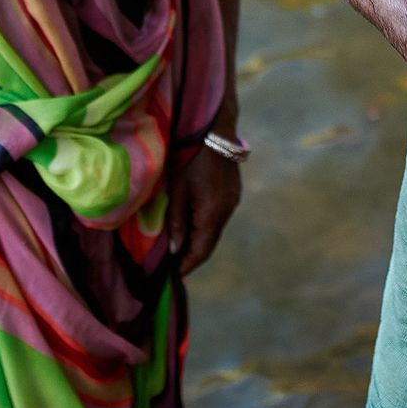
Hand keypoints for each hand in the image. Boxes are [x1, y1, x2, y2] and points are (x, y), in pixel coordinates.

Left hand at [168, 144, 242, 274]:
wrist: (213, 130)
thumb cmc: (189, 159)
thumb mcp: (176, 191)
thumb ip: (177, 222)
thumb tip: (176, 250)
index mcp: (213, 213)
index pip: (201, 250)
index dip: (187, 265)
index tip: (173, 277)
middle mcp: (227, 211)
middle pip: (210, 242)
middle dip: (192, 256)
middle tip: (174, 266)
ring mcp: (233, 201)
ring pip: (215, 230)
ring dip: (199, 241)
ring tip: (181, 248)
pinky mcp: (233, 192)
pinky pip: (219, 218)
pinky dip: (206, 227)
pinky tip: (193, 227)